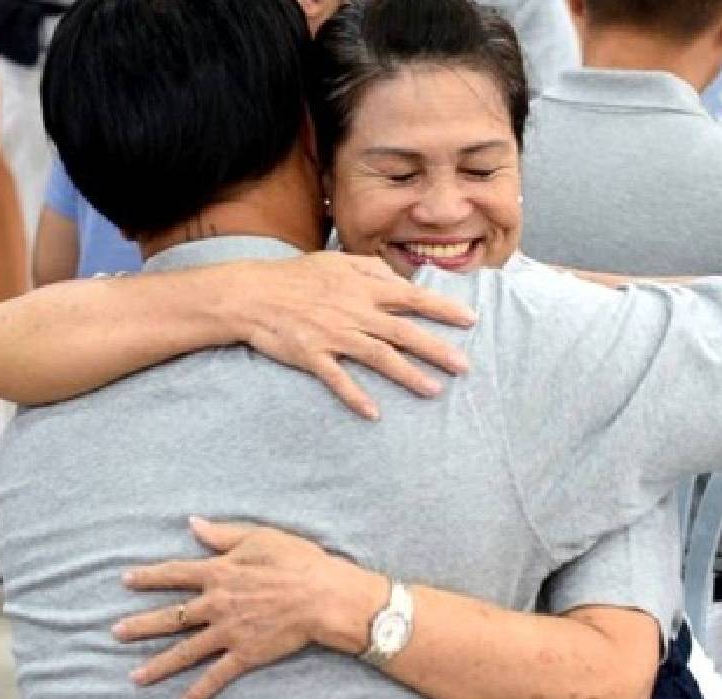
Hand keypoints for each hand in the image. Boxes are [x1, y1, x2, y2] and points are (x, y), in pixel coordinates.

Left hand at [114, 517, 380, 698]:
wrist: (323, 595)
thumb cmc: (297, 560)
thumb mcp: (260, 536)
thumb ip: (223, 534)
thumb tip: (192, 523)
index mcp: (219, 572)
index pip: (175, 573)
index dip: (149, 576)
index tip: (126, 580)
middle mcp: (216, 603)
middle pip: (171, 616)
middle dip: (140, 625)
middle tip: (115, 632)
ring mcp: (228, 631)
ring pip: (186, 651)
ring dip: (158, 665)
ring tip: (135, 677)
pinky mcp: (245, 654)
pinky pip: (217, 675)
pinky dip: (201, 690)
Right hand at [229, 252, 477, 419]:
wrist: (251, 294)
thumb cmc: (295, 276)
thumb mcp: (336, 261)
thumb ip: (371, 269)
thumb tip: (402, 282)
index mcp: (362, 288)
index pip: (411, 298)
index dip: (442, 309)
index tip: (470, 319)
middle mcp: (354, 312)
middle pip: (404, 333)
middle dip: (437, 349)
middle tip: (464, 366)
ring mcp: (334, 336)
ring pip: (379, 357)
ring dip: (408, 375)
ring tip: (434, 390)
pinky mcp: (313, 356)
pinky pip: (338, 380)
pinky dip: (356, 397)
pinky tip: (374, 413)